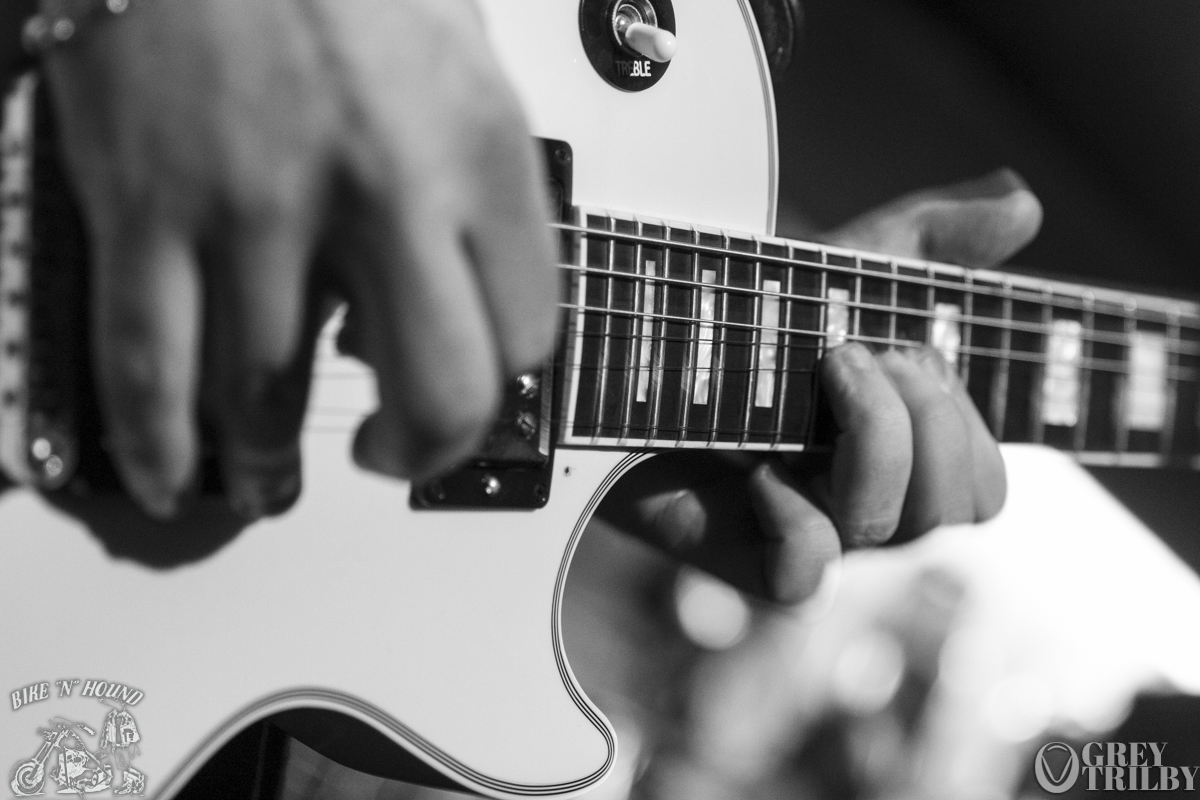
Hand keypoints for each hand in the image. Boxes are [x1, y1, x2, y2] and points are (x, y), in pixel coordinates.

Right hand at [42, 0, 555, 518]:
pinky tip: (164, 474)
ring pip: (270, 398)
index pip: (528, 327)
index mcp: (478, 145)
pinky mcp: (145, 205)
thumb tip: (439, 287)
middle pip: (436, 390)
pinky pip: (147, 364)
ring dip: (269, 463)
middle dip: (414, 452)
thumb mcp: (459, 50)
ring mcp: (257, 204)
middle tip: (384, 455)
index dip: (501, 381)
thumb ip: (469, 177)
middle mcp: (384, 186)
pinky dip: (154, 442)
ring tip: (268, 480)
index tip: (468, 386)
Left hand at [597, 169, 1041, 601]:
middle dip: (928, 420)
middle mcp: (864, 498)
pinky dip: (797, 523)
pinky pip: (805, 578)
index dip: (968, 426)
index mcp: (900, 451)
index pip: (987, 484)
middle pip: (961, 508)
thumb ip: (934, 238)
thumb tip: (1025, 201)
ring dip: (874, 443)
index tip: (908, 351)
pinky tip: (758, 473)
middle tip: (854, 356)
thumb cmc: (737, 313)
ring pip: (896, 532)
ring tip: (819, 376)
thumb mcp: (842, 263)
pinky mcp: (742, 556)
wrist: (629, 342)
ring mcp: (809, 530)